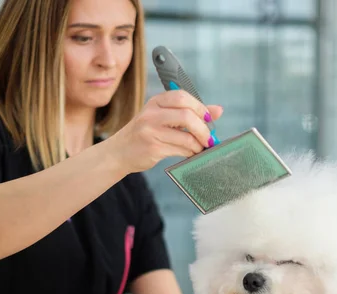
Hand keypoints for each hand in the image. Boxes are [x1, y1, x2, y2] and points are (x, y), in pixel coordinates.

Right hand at [108, 89, 222, 173]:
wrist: (118, 153)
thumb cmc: (144, 134)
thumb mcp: (163, 117)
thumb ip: (190, 112)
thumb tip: (218, 110)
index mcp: (156, 102)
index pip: (182, 97)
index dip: (200, 107)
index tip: (209, 118)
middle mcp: (152, 114)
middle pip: (186, 115)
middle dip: (203, 128)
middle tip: (209, 138)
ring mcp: (151, 131)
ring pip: (186, 136)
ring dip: (198, 144)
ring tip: (200, 148)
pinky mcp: (153, 148)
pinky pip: (180, 149)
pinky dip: (190, 152)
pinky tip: (190, 153)